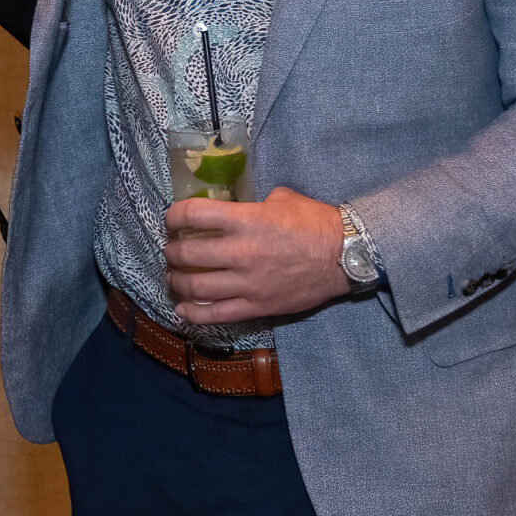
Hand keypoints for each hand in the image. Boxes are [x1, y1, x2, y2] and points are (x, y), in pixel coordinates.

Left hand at [164, 186, 351, 325]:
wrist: (344, 256)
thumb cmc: (315, 222)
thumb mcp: (281, 199)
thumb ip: (252, 204)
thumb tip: (232, 210)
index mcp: (246, 221)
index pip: (193, 214)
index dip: (173, 216)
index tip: (171, 220)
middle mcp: (241, 253)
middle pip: (187, 253)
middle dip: (172, 252)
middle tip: (172, 251)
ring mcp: (247, 283)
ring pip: (195, 287)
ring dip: (176, 281)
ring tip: (174, 277)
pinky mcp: (256, 307)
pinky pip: (216, 315)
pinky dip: (193, 313)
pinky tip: (182, 309)